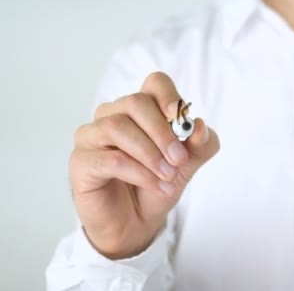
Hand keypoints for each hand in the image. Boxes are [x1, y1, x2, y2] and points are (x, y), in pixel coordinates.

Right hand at [70, 72, 219, 258]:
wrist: (138, 222)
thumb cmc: (158, 183)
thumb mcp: (188, 163)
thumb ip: (201, 144)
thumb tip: (200, 126)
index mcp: (141, 109)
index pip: (155, 83)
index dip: (169, 96)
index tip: (181, 120)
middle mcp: (113, 115)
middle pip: (135, 102)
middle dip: (162, 131)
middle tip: (179, 158)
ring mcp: (92, 136)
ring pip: (117, 127)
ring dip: (150, 154)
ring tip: (169, 176)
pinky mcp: (82, 161)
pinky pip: (110, 159)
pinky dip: (139, 173)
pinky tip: (158, 185)